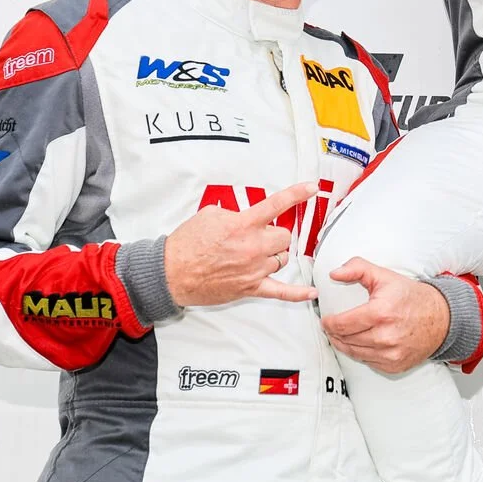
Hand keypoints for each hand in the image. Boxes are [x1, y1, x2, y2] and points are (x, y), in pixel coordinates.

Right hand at [163, 180, 316, 305]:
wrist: (171, 273)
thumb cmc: (187, 244)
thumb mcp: (210, 214)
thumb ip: (234, 214)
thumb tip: (245, 217)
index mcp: (243, 225)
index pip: (277, 204)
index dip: (297, 194)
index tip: (311, 188)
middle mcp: (253, 247)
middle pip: (284, 237)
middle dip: (274, 235)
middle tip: (259, 236)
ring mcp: (254, 269)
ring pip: (282, 259)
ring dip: (274, 255)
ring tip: (255, 255)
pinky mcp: (251, 288)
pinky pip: (281, 292)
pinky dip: (297, 293)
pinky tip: (311, 292)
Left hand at [319, 259, 449, 373]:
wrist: (441, 319)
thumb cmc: (411, 297)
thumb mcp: (384, 276)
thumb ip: (357, 269)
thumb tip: (334, 273)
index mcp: (380, 313)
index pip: (342, 324)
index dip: (329, 322)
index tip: (326, 320)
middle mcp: (385, 337)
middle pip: (345, 340)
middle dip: (335, 333)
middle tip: (332, 327)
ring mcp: (390, 354)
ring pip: (354, 353)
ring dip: (345, 344)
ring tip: (342, 335)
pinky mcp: (394, 365)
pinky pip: (368, 362)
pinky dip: (361, 353)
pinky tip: (361, 343)